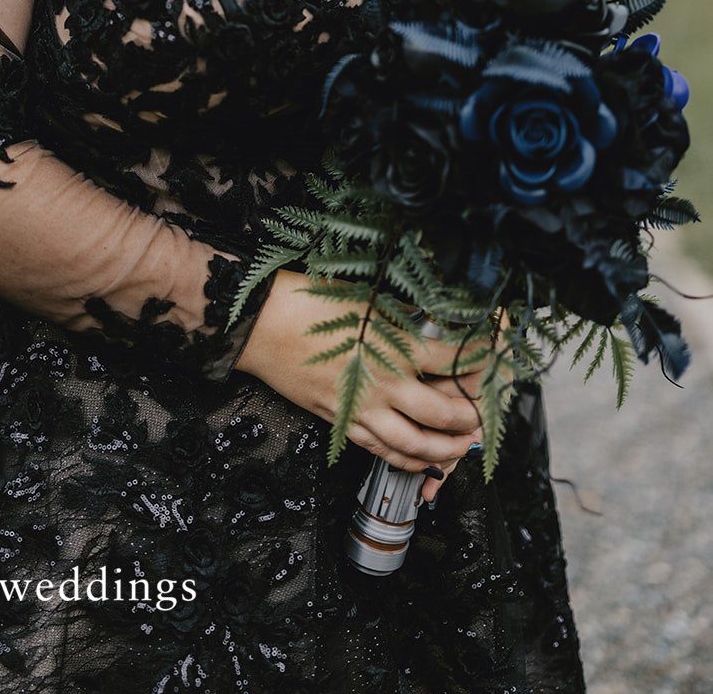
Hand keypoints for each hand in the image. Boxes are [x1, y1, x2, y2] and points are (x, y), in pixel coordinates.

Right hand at [237, 271, 486, 503]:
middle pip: (442, 414)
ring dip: (443, 451)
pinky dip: (406, 460)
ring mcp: (362, 407)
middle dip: (470, 420)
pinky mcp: (341, 421)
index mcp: (396, 345)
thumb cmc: (310, 301)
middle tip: (484, 419)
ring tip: (460, 448)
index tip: (497, 360)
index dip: (481, 362)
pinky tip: (419, 459)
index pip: (454, 360)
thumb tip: (431, 322)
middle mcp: (385, 383)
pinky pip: (380, 450)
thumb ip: (401, 318)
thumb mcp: (365, 299)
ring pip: (413, 444)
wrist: (262, 324)